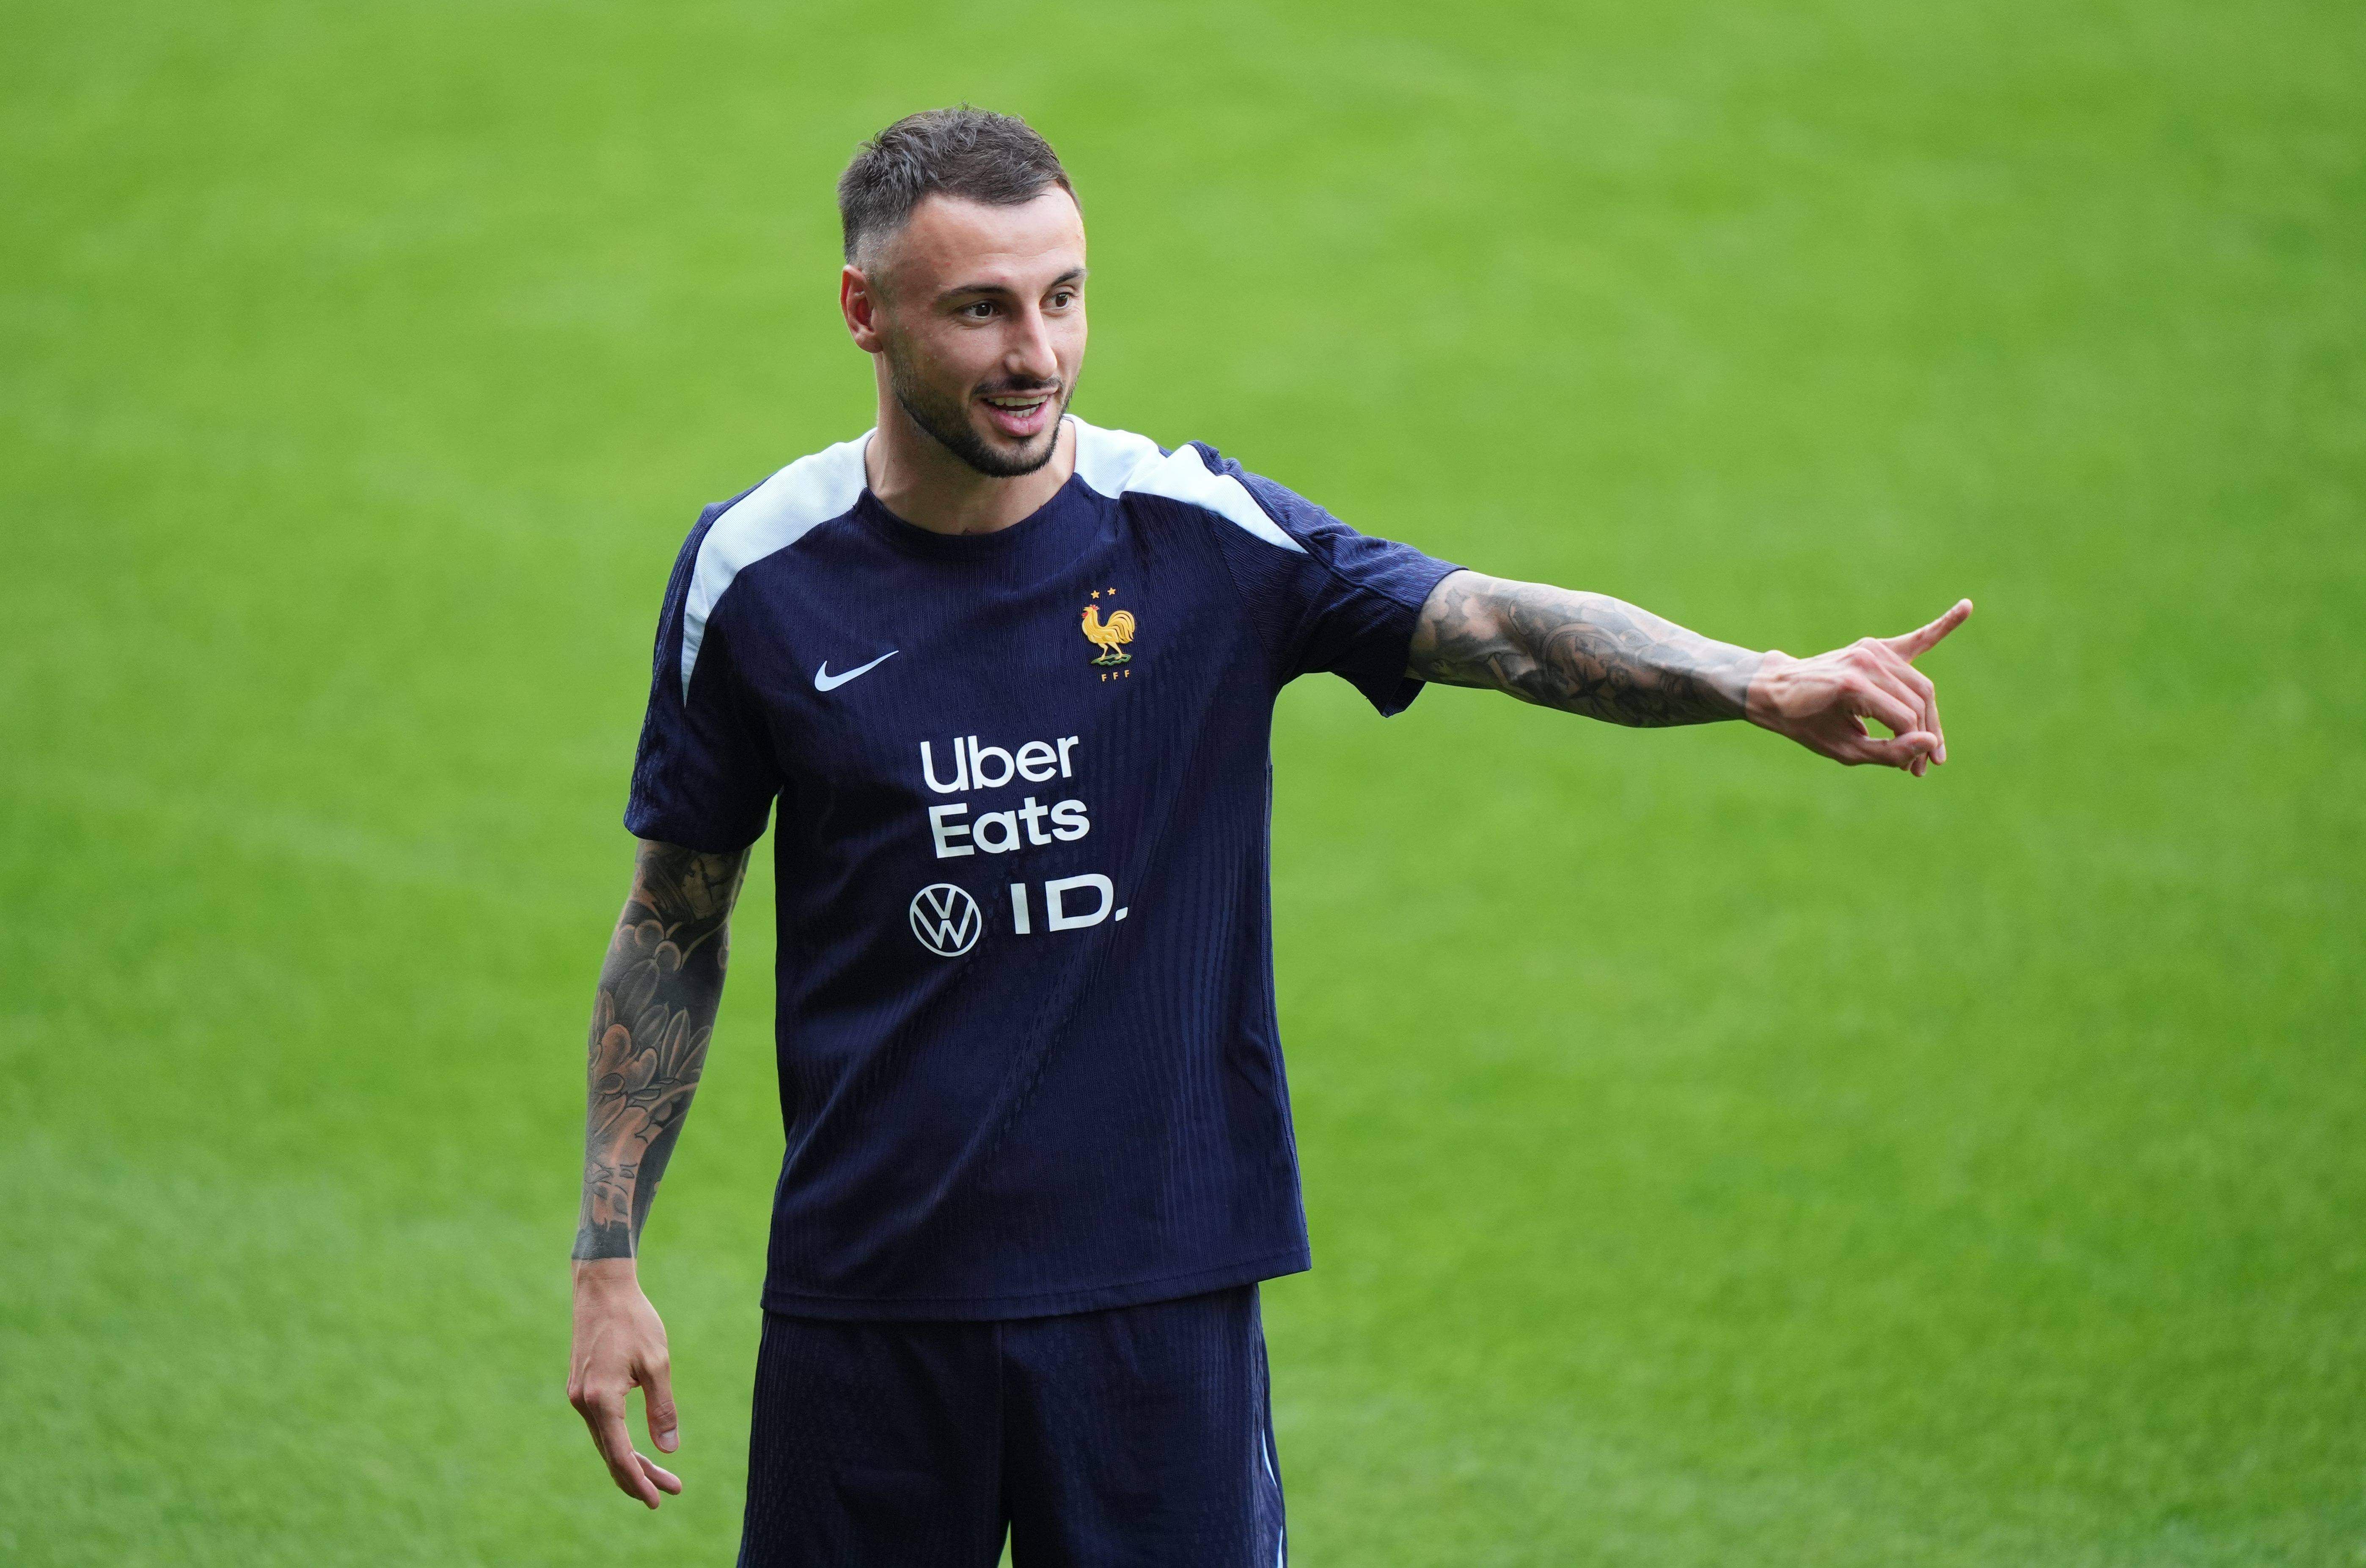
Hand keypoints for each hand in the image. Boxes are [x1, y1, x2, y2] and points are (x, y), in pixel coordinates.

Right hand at [567, 1258, 683, 1508]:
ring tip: (662, 1476)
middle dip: (640, 1477)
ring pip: (605, 1442)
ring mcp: (578, 1396)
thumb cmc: (634, 1321)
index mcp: (602, 1399)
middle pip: (612, 1454)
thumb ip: (663, 1408)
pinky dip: (618, 1442)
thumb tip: (669, 1450)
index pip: (620, 1455)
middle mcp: (584, 1403)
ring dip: (630, 1461)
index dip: (639, 1481)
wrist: (602, 1288)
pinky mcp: (581, 1388)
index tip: (659, 1499)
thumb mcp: (657, 1363)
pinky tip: (637, 1450)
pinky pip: (601, 1426)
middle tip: (671, 1491)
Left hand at [1745, 600, 1972, 774]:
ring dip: (1928, 716)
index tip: (1912, 770)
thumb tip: (1931, 745)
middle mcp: (1865, 661)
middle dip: (1925, 735)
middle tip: (1922, 767)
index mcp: (1853, 686)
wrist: (1775, 690)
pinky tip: (1967, 607)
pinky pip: (1916, 640)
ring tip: (1928, 747)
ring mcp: (1871, 650)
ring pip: (1919, 686)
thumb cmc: (1805, 724)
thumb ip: (1888, 751)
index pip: (1904, 719)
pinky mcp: (1873, 646)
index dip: (1913, 748)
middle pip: (1918, 700)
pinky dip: (1942, 625)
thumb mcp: (1842, 749)